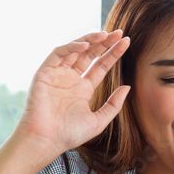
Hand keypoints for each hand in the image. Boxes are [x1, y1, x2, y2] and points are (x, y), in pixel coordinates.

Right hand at [15, 30, 130, 160]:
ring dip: (89, 40)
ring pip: (75, 50)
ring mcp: (58, 74)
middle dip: (104, 43)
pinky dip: (71, 47)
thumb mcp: (99, 121)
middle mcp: (71, 79)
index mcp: (83, 89)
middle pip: (90, 55)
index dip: (113, 53)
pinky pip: (58, 54)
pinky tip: (85, 46)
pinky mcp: (45, 72)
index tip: (126, 43)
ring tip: (105, 35)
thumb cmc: (69, 134)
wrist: (46, 140)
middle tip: (119, 33)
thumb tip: (128, 87)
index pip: (101, 65)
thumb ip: (113, 105)